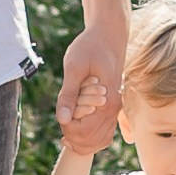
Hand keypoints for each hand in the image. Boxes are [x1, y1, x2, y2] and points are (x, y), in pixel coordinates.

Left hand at [58, 17, 125, 149]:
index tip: (60, 116)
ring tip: (67, 131)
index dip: (68, 130)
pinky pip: (105, 131)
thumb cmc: (90, 46)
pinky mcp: (112, 104)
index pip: (85, 132)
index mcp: (106, 101)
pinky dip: (92, 136)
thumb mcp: (74, 66)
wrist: (108, 33)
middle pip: (93, 141)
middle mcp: (114, 108)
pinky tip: (77, 128)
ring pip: (101, 140)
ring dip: (83, 141)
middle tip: (61, 125)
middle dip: (74, 138)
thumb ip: (68, 94)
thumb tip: (62, 119)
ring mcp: (115, 107)